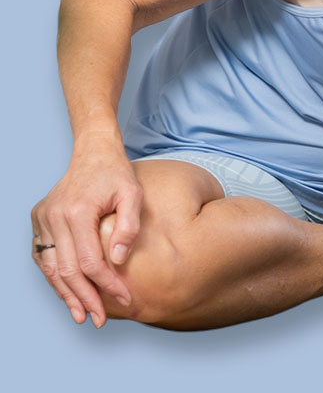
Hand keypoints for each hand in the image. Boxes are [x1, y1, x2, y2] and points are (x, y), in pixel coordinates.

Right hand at [31, 143, 142, 326]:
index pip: (90, 261)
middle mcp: (53, 218)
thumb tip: (119, 260)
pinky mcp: (39, 221)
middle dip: (85, 298)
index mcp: (77, 212)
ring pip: (50, 268)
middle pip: (67, 270)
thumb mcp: (133, 194)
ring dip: (66, 294)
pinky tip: (68, 292)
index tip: (124, 298)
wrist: (93, 153)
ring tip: (81, 314)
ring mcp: (42, 220)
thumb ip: (129, 226)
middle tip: (99, 319)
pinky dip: (55, 277)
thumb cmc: (117, 174)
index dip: (106, 285)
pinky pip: (44, 257)